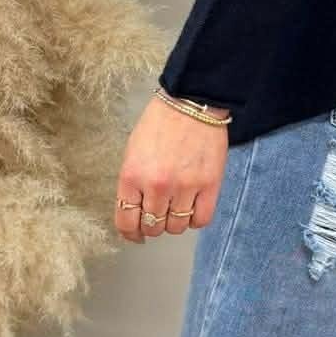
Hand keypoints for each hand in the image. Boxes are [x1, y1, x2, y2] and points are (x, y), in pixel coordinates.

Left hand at [114, 95, 229, 242]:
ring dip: (175, 221)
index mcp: (132, 176)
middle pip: (153, 227)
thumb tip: (134, 211)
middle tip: (158, 215)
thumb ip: (132, 183)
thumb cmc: (160, 122)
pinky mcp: (209, 184)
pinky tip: (193, 208)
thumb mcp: (133, 151)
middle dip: (153, 225)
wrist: (191, 101)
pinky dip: (196, 220)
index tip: (135, 235)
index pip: (126, 222)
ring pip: (177, 227)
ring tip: (177, 207)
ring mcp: (185, 187)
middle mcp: (157, 186)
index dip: (130, 234)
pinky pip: (201, 220)